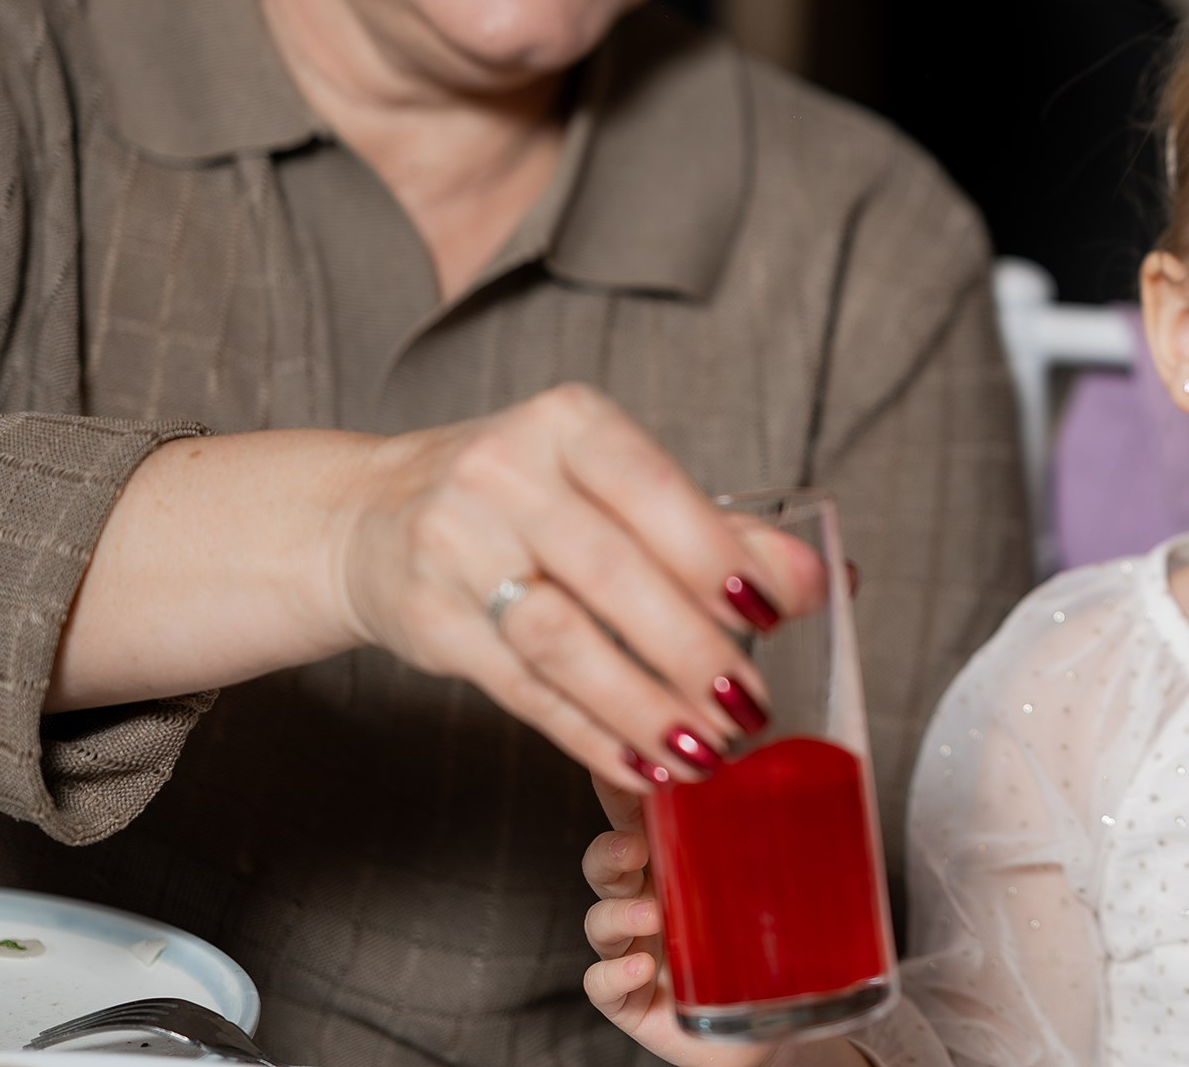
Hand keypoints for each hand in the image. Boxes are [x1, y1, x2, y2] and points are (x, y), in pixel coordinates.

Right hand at [337, 382, 825, 793]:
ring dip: (642, 705)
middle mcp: (504, 473)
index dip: (715, 554)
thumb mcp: (611, 485)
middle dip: (691, 649)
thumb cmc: (526, 498)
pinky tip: (641, 764)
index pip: (654, 489)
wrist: (370, 514)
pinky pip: (522, 688)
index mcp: (568, 424)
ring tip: (705, 750)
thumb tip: (818, 579)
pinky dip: (589, 733)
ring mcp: (454, 544)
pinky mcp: (428, 620)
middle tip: (751, 707)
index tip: (774, 613)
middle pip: (612, 573)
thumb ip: (716, 531)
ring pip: (562, 638)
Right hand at [582, 782, 866, 1066]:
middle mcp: (650, 900)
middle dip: (610, 849)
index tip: (628, 765)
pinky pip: (602, 984)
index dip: (623, 788)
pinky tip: (642, 967)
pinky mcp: (630, 999)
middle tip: (634, 847)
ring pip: (599, 920)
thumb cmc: (773, 951)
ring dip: (618, 912)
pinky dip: (614, 973)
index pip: (641, 817)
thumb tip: (851, 793)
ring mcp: (634, 949)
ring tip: (652, 915)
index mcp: (682, 864)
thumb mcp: (783, 893)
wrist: (772, 1028)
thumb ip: (799, 849)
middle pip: (607, 862)